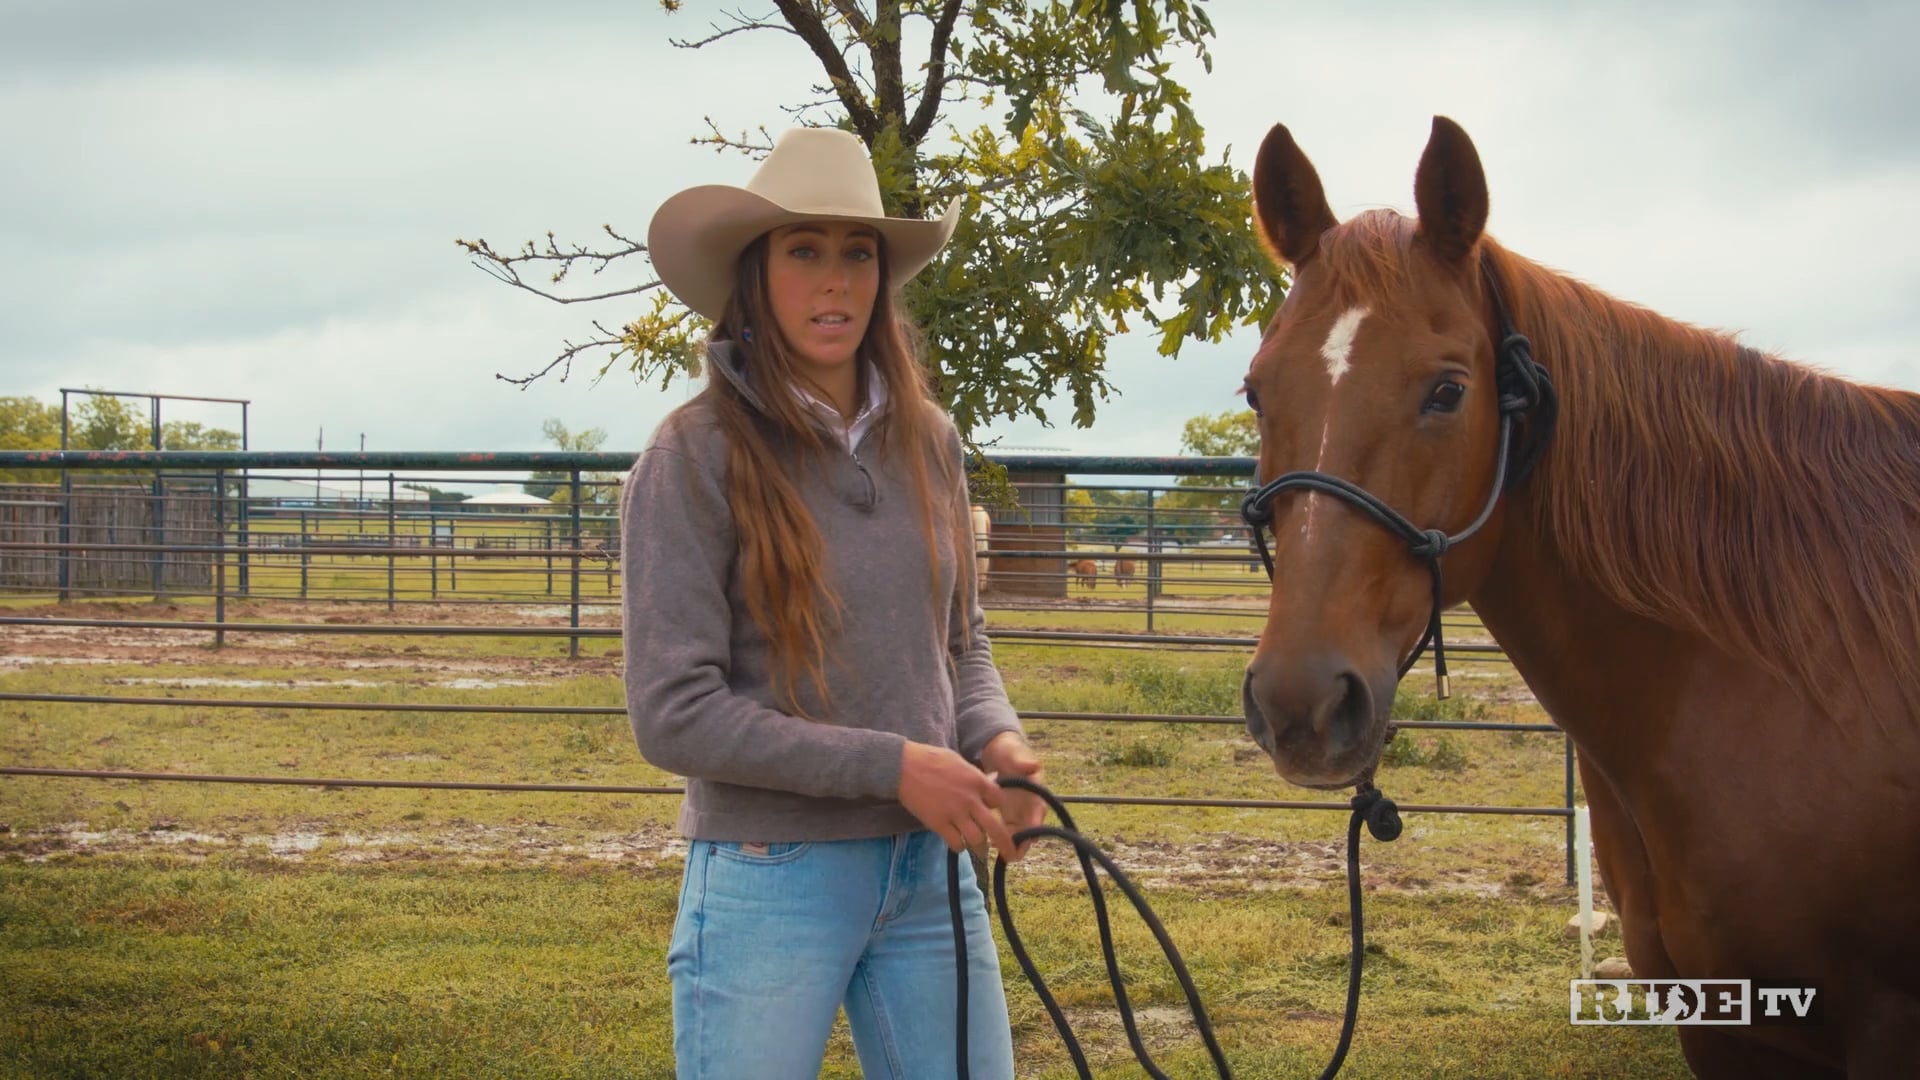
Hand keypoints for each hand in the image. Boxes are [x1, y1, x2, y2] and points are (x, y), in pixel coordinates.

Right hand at [898, 742, 1016, 859]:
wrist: (904, 766)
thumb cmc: (930, 759)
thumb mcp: (959, 761)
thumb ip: (973, 776)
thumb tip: (985, 784)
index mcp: (977, 781)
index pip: (999, 802)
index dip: (997, 809)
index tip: (993, 812)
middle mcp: (970, 799)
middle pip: (995, 828)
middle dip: (1004, 844)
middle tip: (1010, 854)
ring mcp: (955, 813)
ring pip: (976, 840)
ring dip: (979, 846)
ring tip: (978, 849)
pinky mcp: (939, 824)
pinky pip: (956, 843)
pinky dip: (958, 846)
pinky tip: (957, 843)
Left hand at [979, 731, 1046, 861]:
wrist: (998, 753)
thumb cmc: (1009, 752)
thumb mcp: (1013, 754)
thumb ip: (1022, 761)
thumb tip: (1035, 765)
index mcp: (1036, 791)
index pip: (1039, 811)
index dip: (1035, 825)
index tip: (1030, 836)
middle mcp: (1030, 805)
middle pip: (1030, 829)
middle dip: (1022, 842)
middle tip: (1011, 853)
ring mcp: (1019, 812)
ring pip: (1018, 834)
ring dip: (1009, 844)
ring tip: (995, 849)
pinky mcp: (1008, 816)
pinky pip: (1006, 832)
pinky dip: (999, 839)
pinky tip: (986, 841)